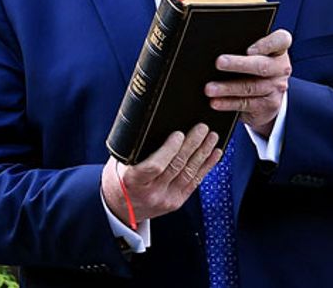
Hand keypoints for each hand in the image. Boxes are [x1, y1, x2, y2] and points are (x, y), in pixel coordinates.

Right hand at [101, 123, 221, 224]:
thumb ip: (136, 149)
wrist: (119, 209)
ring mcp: (165, 200)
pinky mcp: (176, 202)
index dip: (169, 149)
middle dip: (192, 145)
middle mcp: (150, 193)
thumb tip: (156, 124)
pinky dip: (206, 166)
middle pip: (176, 166)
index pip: (155, 166)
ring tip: (211, 137)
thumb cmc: (119, 179)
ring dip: (203, 153)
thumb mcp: (119, 162)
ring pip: (188, 173)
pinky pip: (194, 182)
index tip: (178, 133)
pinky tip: (214, 154)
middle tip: (202, 128)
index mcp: (133, 181)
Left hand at [206, 29, 292, 136]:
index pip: (281, 40)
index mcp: (279, 50)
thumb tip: (217, 47)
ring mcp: (276, 87)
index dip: (267, 44)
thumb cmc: (256, 67)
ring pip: (250, 87)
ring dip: (228, 88)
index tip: (248, 50)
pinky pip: (246, 103)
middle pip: (261, 65)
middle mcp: (281, 68)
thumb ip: (243, 47)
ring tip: (209, 88)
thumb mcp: (257, 54)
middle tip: (219, 62)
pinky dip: (228, 103)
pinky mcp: (268, 105)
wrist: (268, 96)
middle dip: (238, 64)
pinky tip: (215, 102)